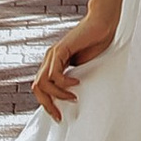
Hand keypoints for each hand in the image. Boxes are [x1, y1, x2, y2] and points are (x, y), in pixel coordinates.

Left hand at [34, 5, 117, 119]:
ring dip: (57, 95)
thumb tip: (73, 97)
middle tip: (59, 115)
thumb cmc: (96, 43)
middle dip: (47, 104)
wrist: (103, 24)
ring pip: (42, 82)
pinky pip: (54, 73)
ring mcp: (53, 54)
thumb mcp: (83, 67)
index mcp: (54, 64)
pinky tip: (76, 82)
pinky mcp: (60, 50)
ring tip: (72, 97)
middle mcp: (50, 59)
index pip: (42, 88)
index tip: (59, 116)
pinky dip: (64, 82)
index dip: (48, 103)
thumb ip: (74, 78)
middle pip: (37, 87)